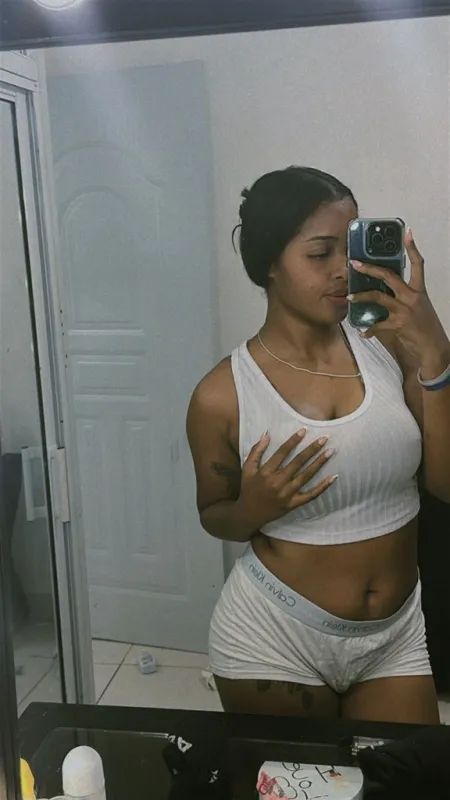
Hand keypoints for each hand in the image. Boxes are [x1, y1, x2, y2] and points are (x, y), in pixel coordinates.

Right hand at [236, 429, 336, 530]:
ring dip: (319, 463)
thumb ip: (256, 451)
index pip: (282, 452)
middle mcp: (278, 482)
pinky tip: (333, 477)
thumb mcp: (247, 469)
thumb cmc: (248, 489)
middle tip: (324, 439)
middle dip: (312, 449)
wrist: (249, 514)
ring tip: (330, 452)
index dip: (293, 441)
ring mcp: (287, 494)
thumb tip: (266, 434)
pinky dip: (322, 487)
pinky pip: (311, 495)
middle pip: (298, 462)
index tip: (304, 431)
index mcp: (266, 472)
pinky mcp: (293, 504)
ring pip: (307, 475)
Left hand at [348, 229, 448, 360]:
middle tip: (355, 263)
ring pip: (378, 297)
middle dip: (370, 268)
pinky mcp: (399, 324)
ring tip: (349, 297)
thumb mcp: (419, 306)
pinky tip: (363, 333)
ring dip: (361, 296)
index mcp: (419, 290)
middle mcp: (412, 296)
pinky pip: (378, 325)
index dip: (412, 248)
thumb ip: (404, 297)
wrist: (433, 346)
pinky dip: (369, 329)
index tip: (407, 233)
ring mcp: (405, 310)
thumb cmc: (425, 327)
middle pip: (389, 276)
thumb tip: (385, 290)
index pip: (418, 264)